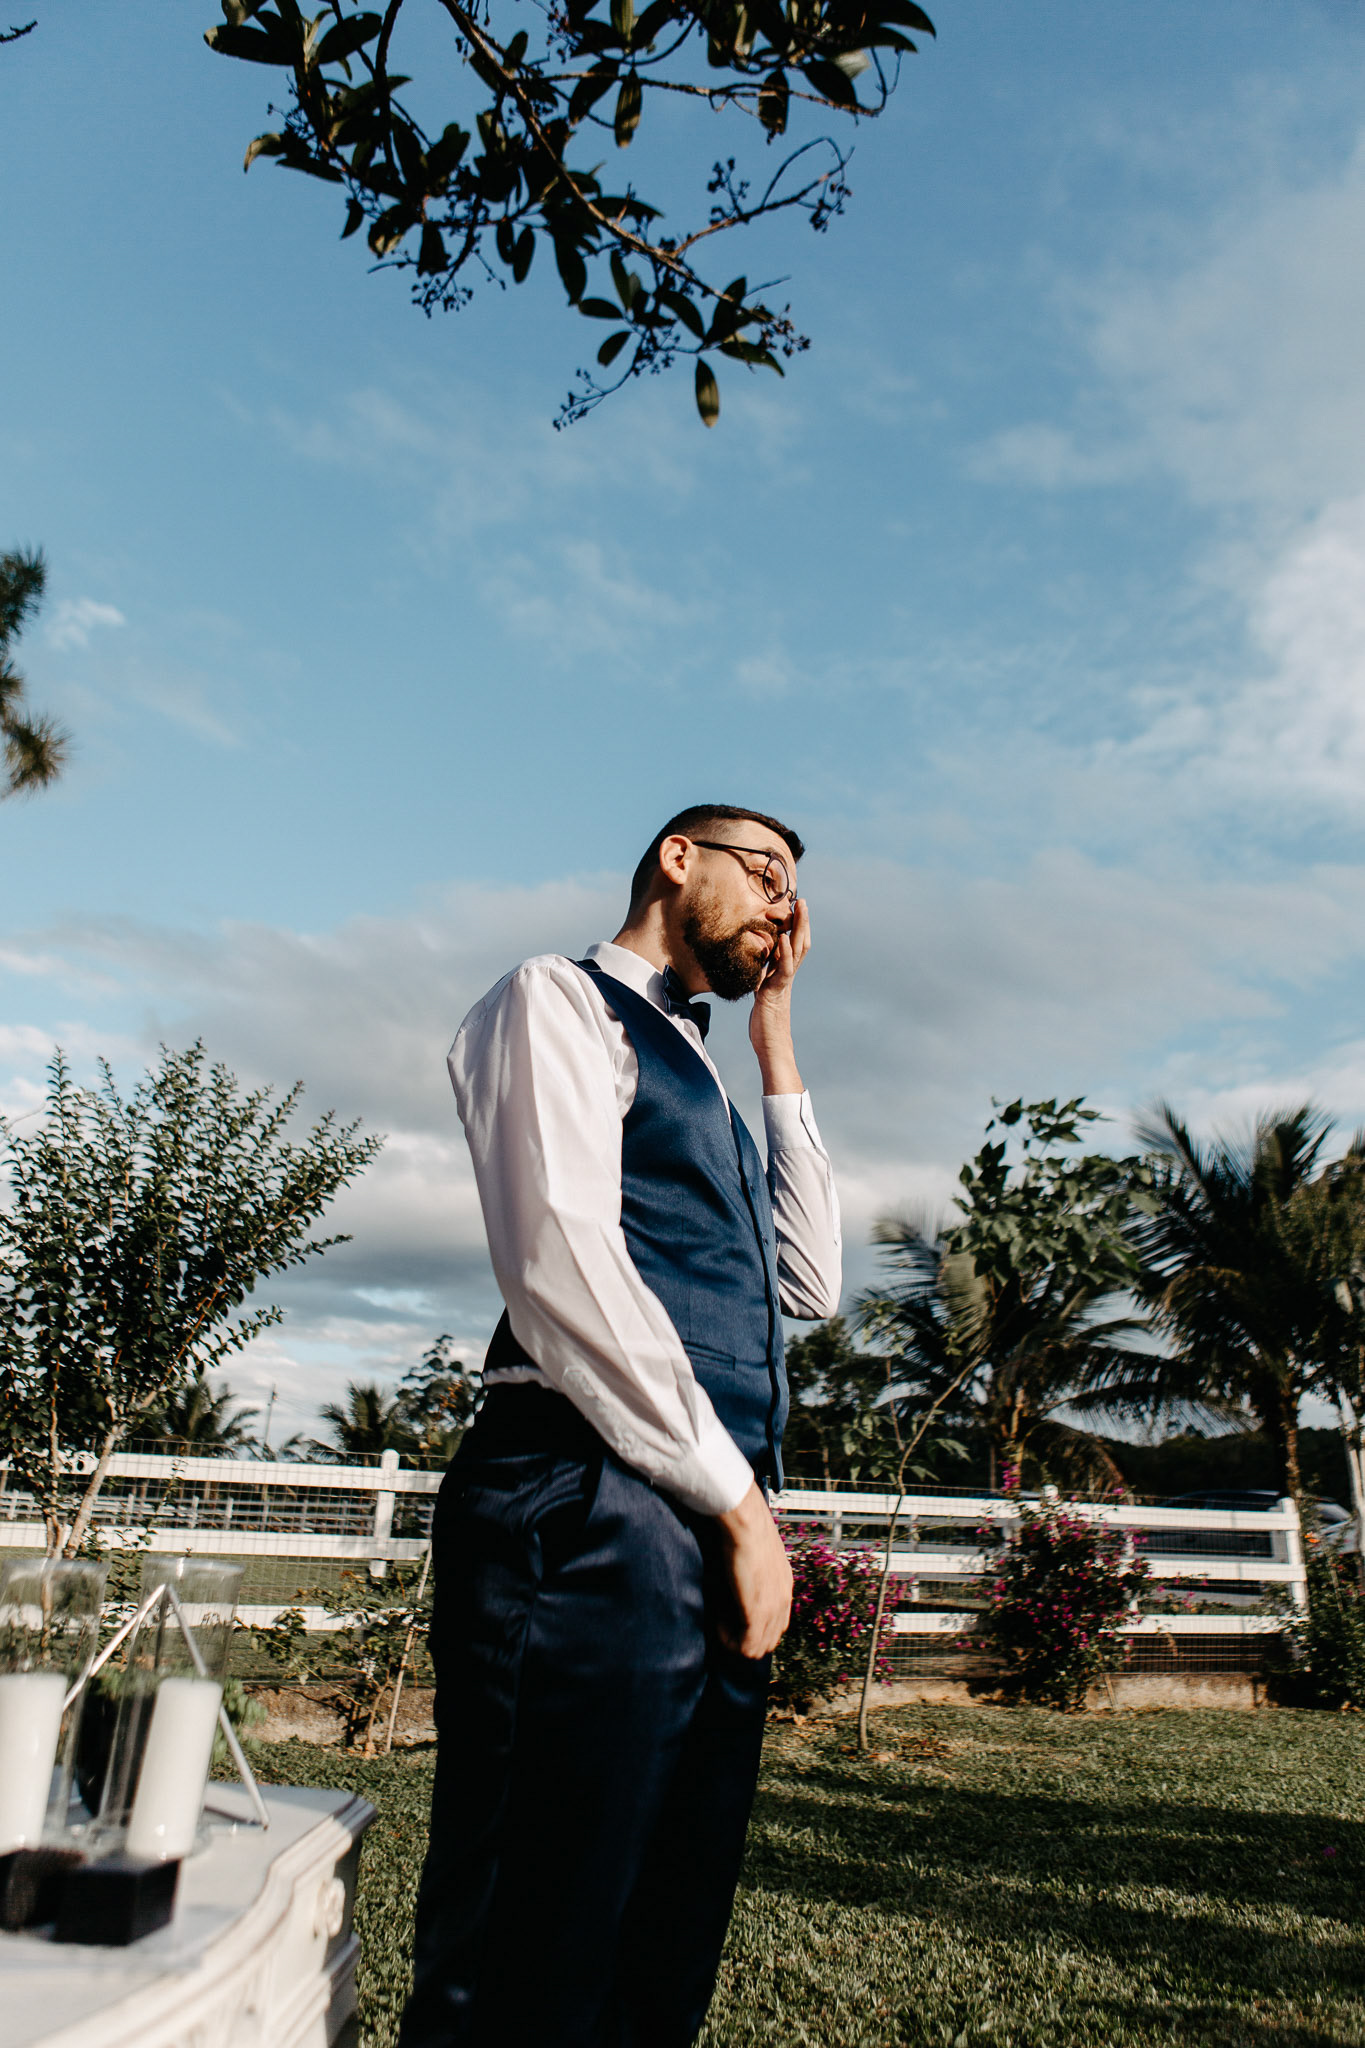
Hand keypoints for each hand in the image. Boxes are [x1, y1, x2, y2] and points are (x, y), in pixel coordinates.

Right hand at [715, 1480, 792, 1657]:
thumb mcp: (757, 1552)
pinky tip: (717, 1621)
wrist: (747, 1523)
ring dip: (736, 1640)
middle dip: (744, 1636)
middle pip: (769, 1641)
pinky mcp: (758, 1613)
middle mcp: (783, 1601)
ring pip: (758, 1648)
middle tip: (724, 1619)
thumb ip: (754, 1568)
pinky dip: (729, 1641)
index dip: (753, 1624)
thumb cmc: (746, 1529)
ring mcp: (773, 1609)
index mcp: (784, 1586)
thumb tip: (738, 1572)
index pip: (777, 1623)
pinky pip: (746, 1647)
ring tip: (720, 1619)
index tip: (732, 1611)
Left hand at [749, 897, 808, 1094]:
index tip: (795, 909)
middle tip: (802, 901)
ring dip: (797, 929)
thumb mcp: (761, 997)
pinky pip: (783, 970)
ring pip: (796, 952)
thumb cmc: (765, 1026)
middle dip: (801, 922)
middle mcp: (786, 977)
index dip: (796, 929)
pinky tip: (783, 938)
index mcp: (782, 977)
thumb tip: (756, 973)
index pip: (794, 947)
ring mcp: (783, 984)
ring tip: (798, 909)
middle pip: (799, 944)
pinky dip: (783, 953)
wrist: (771, 1048)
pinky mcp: (776, 993)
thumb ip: (761, 982)